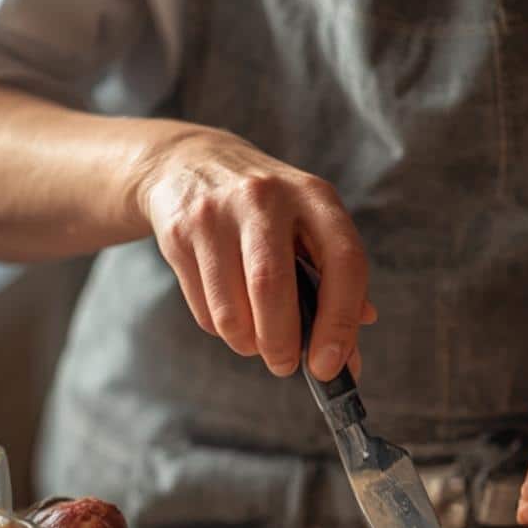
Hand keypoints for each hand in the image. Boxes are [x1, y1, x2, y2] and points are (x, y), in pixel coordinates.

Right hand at [132, 124, 374, 379]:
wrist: (190, 162)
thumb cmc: (267, 209)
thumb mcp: (309, 225)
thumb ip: (334, 284)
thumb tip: (348, 355)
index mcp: (314, 196)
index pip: (343, 263)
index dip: (340, 321)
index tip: (330, 365)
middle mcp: (266, 197)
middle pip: (273, 286)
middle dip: (281, 343)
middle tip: (284, 366)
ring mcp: (216, 212)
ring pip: (231, 308)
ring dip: (247, 342)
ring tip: (255, 343)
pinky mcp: (179, 231)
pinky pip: (204, 307)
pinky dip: (221, 328)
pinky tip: (229, 314)